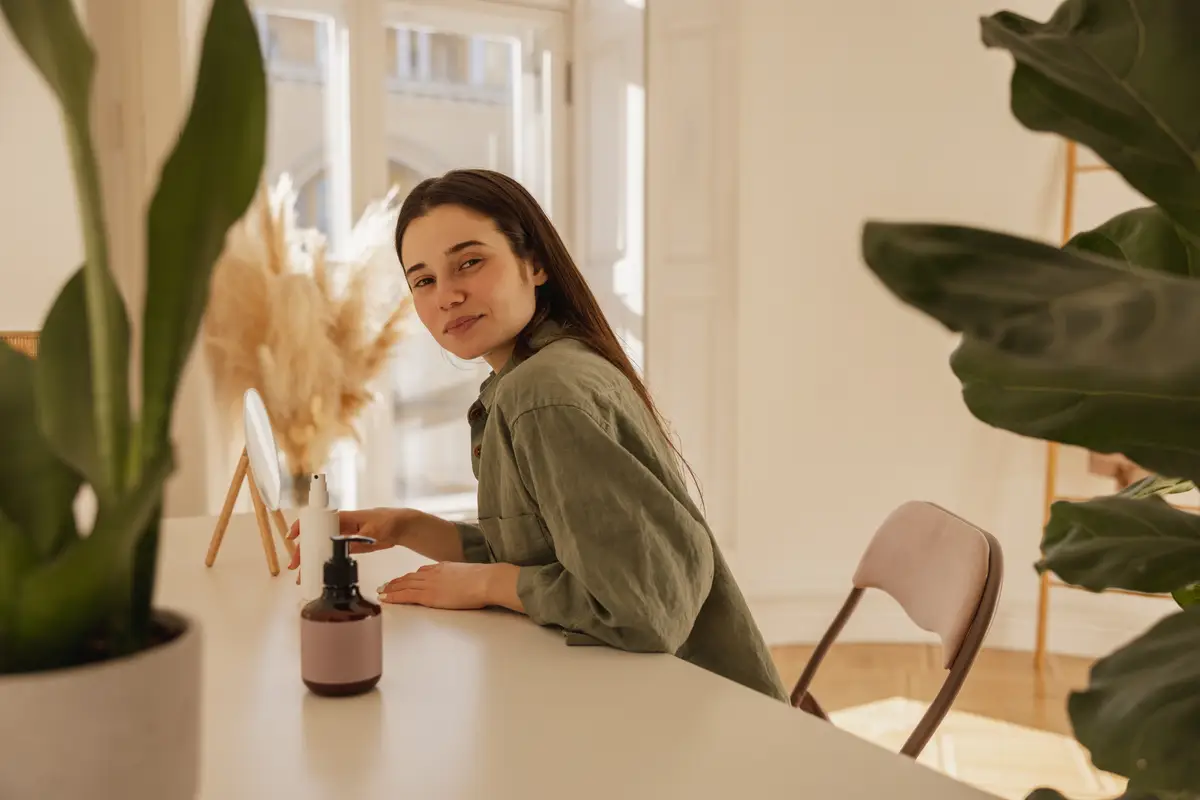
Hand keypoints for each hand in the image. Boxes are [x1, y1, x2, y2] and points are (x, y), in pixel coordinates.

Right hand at [287, 508, 411, 569]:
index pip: (317, 521)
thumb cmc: (388, 521)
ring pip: (322, 547)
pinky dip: (325, 562)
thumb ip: (359, 537)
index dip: (303, 527)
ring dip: (312, 559)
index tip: (292, 537)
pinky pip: (333, 553)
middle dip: (304, 551)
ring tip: (303, 575)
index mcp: (344, 518)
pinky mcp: (350, 545)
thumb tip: (343, 544)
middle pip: (316, 538)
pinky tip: (319, 572)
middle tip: (295, 566)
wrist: (401, 527)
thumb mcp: (373, 530)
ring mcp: (345, 536)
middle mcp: (340, 526)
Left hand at [376, 562, 521, 611]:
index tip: (403, 579)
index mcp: (443, 567)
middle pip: (409, 577)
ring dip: (391, 589)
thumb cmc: (484, 579)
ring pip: (404, 585)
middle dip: (396, 582)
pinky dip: (394, 596)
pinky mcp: (428, 596)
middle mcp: (433, 573)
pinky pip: (406, 595)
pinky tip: (386, 599)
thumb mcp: (469, 574)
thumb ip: (459, 577)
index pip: (422, 572)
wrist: (485, 580)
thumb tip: (460, 583)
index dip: (410, 576)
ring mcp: (429, 584)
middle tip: (385, 586)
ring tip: (381, 592)